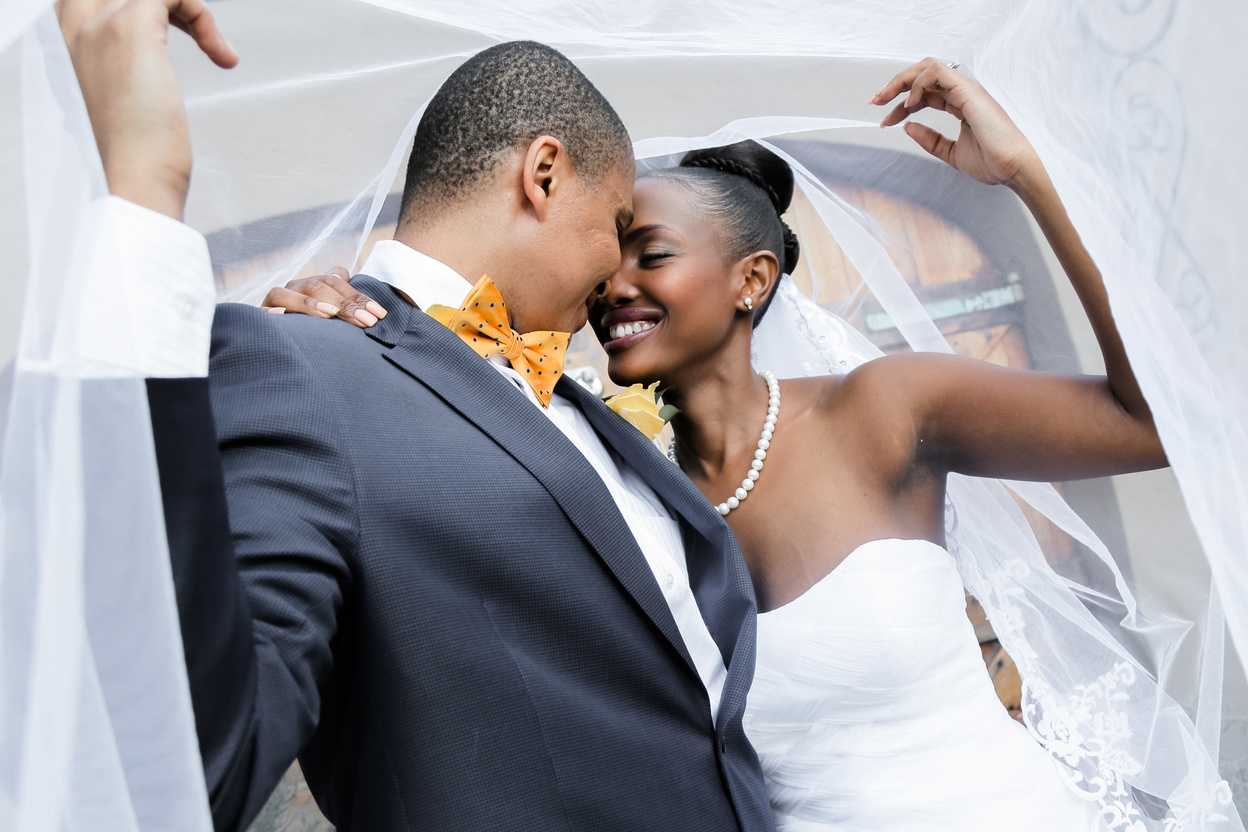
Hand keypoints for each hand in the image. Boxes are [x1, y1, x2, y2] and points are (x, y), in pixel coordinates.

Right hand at [57, 0, 237, 218]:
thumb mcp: (114, 107)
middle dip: (162, 3)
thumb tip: (140, 75)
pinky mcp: (131, 28)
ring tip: (215, 47)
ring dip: (190, 10)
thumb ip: (117, 77)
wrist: (130, 185)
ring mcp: (96, 23)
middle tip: (196, 30)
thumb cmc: (129, 161)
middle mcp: (71, 27)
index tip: (175, 33)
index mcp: (62, 45)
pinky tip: (222, 56)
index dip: (138, 6)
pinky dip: (203, 16)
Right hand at [262, 268, 387, 327]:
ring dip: (309, 304)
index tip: (379, 314)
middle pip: (317, 286)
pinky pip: (260, 313)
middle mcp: (294, 289)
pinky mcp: (259, 318)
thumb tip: (378, 313)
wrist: (284, 345)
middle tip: (366, 321)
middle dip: (344, 304)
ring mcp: (274, 302)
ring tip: (330, 315)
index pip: (336, 281)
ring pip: (287, 294)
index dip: (358, 296)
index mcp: (313, 285)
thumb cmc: (318, 331)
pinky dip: (270, 314)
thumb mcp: (336, 318)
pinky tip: (280, 316)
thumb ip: (351, 308)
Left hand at [871, 58, 1039, 191]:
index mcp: (961, 104)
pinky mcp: (968, 91)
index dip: (901, 105)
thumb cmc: (993, 162)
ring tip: (886, 100)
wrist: (1013, 168)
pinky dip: (919, 85)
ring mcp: (967, 90)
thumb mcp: (951, 153)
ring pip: (929, 67)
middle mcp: (963, 93)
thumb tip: (907, 127)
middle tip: (876, 101)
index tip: (886, 121)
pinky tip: (909, 104)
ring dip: (902, 80)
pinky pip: (938, 73)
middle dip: (896, 85)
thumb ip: (930, 140)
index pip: (925, 94)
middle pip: (924, 75)